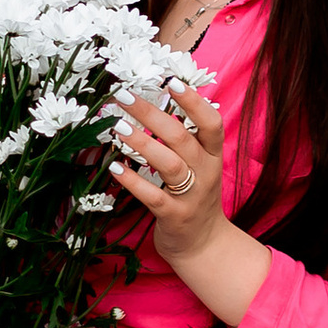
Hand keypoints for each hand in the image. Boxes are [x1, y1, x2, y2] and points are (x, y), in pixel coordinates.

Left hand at [108, 80, 228, 276]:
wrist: (204, 246)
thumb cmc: (195, 198)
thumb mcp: (200, 167)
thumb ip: (185, 140)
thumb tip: (154, 103)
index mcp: (213, 156)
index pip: (211, 123)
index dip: (193, 101)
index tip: (171, 81)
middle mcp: (206, 173)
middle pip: (182, 138)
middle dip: (152, 114)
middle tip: (124, 96)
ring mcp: (191, 196)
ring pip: (170, 164)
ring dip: (142, 144)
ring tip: (117, 127)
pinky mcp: (175, 216)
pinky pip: (153, 196)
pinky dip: (132, 181)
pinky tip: (114, 168)